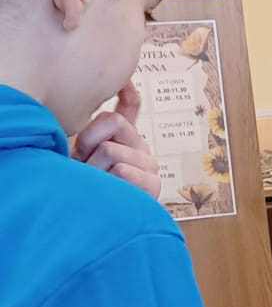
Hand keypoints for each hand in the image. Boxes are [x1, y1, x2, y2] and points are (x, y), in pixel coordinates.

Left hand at [73, 82, 160, 198]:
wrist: (99, 227)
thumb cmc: (90, 190)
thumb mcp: (86, 155)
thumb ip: (102, 126)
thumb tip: (123, 86)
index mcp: (127, 140)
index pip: (130, 106)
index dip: (124, 90)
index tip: (121, 79)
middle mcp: (142, 149)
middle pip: (113, 122)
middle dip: (89, 140)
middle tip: (85, 162)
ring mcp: (149, 167)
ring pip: (112, 149)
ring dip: (94, 169)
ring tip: (95, 184)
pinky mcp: (153, 185)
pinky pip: (124, 170)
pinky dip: (108, 181)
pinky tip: (110, 192)